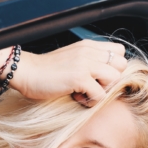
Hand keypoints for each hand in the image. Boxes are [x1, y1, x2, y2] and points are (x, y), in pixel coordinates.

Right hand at [11, 40, 126, 105]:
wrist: (26, 72)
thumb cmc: (47, 71)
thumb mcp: (72, 59)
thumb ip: (89, 61)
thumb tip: (106, 76)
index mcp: (89, 45)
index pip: (119, 52)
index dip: (113, 67)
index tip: (98, 77)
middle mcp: (89, 51)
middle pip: (122, 65)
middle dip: (111, 79)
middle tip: (94, 86)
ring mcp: (85, 63)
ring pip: (115, 79)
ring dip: (102, 90)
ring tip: (84, 92)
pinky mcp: (79, 77)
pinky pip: (100, 94)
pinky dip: (90, 101)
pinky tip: (76, 97)